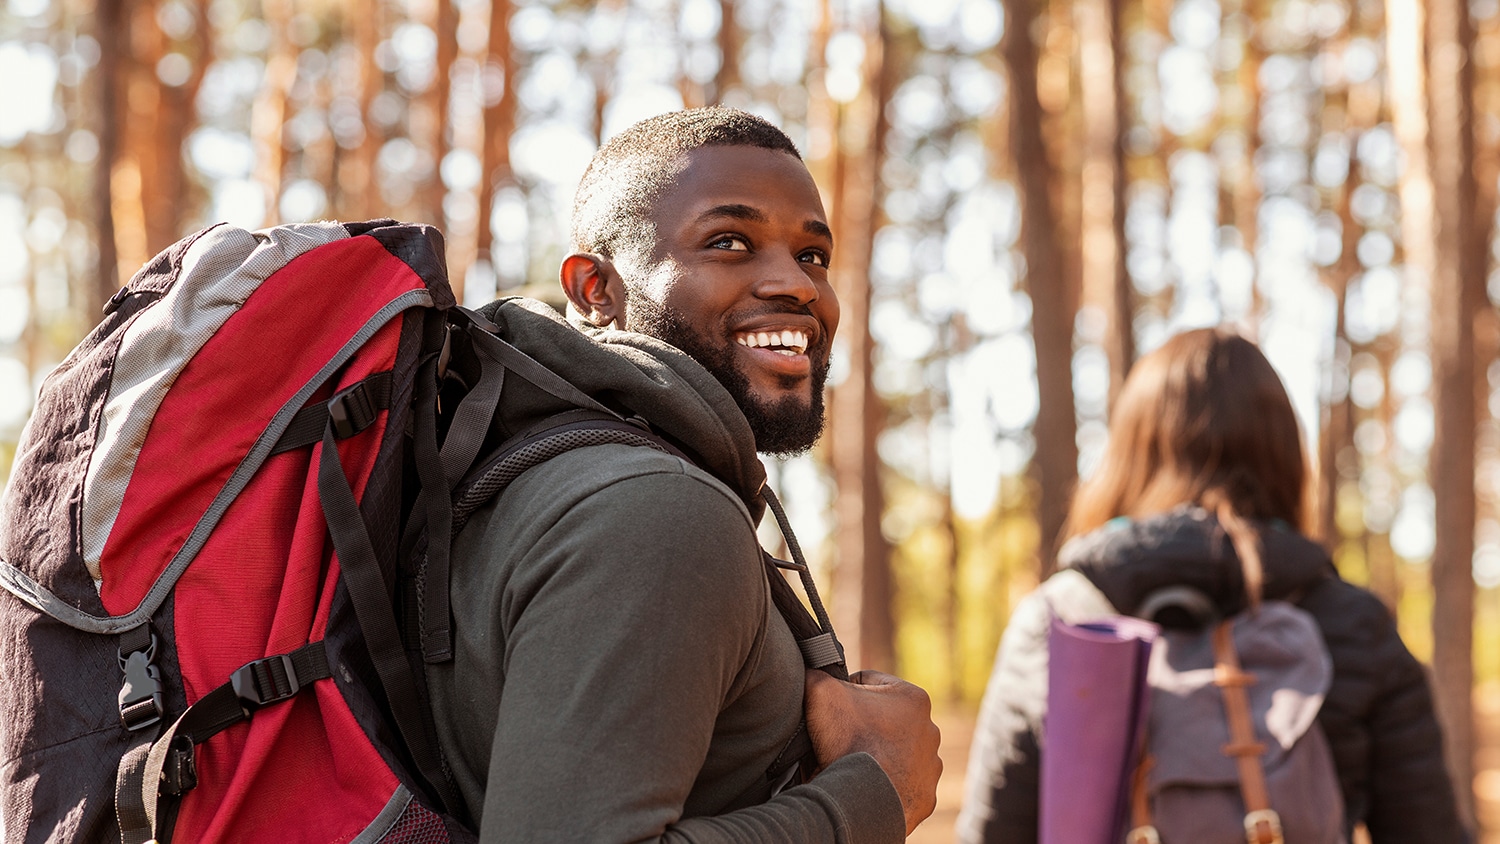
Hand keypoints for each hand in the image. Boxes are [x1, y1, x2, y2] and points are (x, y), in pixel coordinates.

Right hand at [803, 669, 941, 835]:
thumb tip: (811, 671)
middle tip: (839, 738)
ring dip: (876, 755)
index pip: (869, 682)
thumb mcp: (821, 691)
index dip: (844, 691)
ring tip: (852, 764)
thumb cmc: (847, 742)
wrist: (861, 801)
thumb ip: (816, 673)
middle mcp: (931, 731)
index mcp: (914, 698)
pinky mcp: (925, 799)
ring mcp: (931, 768)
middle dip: (863, 725)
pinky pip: (900, 786)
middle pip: (885, 719)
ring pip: (895, 753)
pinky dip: (883, 785)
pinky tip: (865, 785)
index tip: (833, 709)